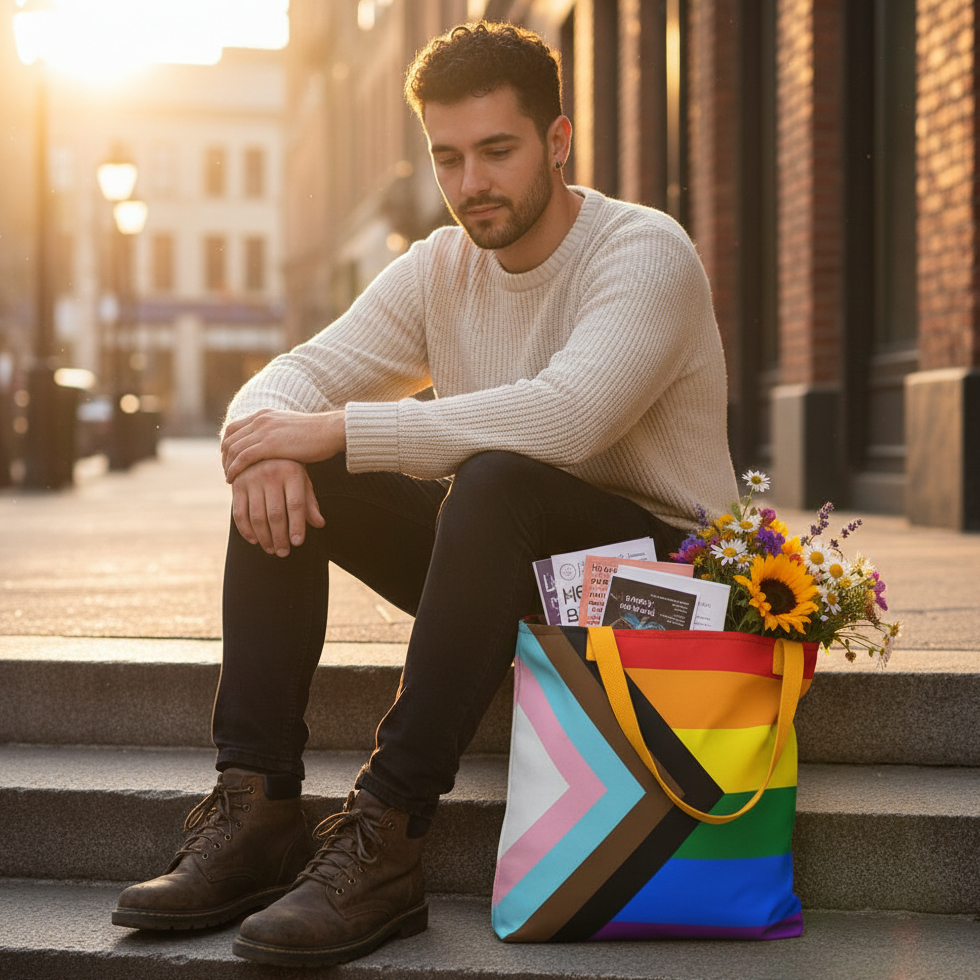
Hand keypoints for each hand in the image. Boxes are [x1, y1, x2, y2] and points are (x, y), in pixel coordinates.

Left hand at [222, 408, 345, 483]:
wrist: (331, 431)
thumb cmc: (318, 435)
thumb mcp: (291, 429)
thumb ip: (278, 434)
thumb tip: (275, 445)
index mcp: (265, 414)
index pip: (234, 428)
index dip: (227, 445)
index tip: (228, 460)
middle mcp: (260, 419)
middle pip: (229, 438)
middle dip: (224, 457)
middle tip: (227, 472)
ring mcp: (264, 430)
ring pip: (233, 448)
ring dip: (227, 465)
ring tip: (229, 478)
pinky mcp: (269, 444)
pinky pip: (242, 458)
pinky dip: (234, 469)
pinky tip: (232, 480)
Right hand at [231, 458, 324, 555]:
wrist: (261, 449)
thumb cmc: (288, 469)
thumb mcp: (302, 481)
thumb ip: (309, 502)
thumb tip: (320, 524)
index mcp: (292, 472)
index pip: (296, 505)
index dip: (297, 526)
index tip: (297, 543)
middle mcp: (271, 474)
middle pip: (276, 514)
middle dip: (280, 537)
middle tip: (284, 552)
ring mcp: (252, 479)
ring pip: (257, 516)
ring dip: (264, 537)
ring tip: (272, 549)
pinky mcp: (237, 485)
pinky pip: (239, 513)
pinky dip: (246, 530)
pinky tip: (254, 540)